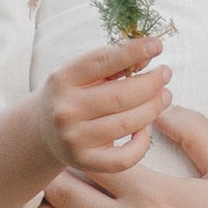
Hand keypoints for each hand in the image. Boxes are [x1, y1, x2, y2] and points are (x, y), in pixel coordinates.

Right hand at [39, 33, 170, 177]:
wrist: (42, 131)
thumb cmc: (72, 94)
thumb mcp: (82, 73)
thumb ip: (113, 62)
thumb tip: (148, 55)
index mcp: (63, 79)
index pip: (102, 61)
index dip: (132, 52)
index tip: (156, 45)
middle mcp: (66, 109)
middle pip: (121, 95)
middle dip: (151, 83)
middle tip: (166, 74)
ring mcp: (74, 138)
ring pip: (128, 124)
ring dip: (153, 108)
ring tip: (164, 96)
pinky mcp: (85, 162)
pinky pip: (125, 158)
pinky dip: (142, 143)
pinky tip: (145, 129)